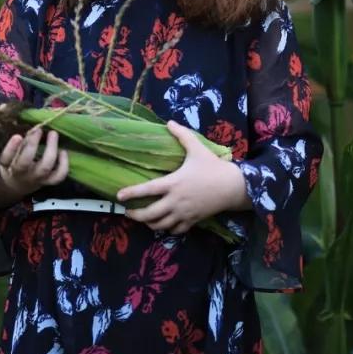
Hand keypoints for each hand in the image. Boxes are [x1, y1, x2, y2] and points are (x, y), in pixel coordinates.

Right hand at [0, 125, 68, 197]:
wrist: (17, 186)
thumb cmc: (12, 165)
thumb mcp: (8, 156)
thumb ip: (16, 144)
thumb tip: (30, 130)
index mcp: (9, 166)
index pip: (6, 159)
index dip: (11, 148)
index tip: (17, 136)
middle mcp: (22, 174)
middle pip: (25, 162)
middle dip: (32, 145)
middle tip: (38, 130)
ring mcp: (36, 179)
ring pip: (45, 167)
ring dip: (51, 150)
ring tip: (53, 133)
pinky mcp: (48, 181)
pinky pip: (58, 176)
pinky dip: (64, 164)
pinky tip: (63, 151)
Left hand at [116, 120, 248, 234]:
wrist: (233, 187)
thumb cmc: (213, 167)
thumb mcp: (197, 148)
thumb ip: (182, 135)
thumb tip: (169, 122)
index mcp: (173, 183)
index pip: (147, 190)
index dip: (131, 193)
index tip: (119, 196)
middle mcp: (175, 201)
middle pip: (150, 214)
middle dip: (136, 215)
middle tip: (128, 212)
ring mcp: (184, 213)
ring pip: (161, 225)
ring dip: (149, 224)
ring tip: (143, 220)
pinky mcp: (193, 221)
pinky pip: (176, 230)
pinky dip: (167, 229)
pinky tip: (163, 225)